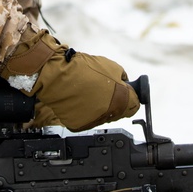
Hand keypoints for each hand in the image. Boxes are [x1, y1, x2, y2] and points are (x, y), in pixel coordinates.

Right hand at [0, 30, 138, 131]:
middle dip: (115, 101)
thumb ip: (122, 77)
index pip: (134, 105)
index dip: (130, 96)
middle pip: (119, 112)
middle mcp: (108, 114)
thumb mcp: (111, 66)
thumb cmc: (83, 68)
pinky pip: (86, 119)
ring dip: (100, 107)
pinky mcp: (78, 125)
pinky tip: (80, 98)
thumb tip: (125, 84)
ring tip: (89, 92)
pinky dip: (85, 111)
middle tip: (105, 89)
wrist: (58, 75)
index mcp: (121, 100)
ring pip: (102, 116)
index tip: (127, 92)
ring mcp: (93, 121)